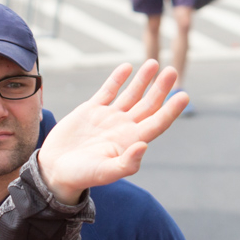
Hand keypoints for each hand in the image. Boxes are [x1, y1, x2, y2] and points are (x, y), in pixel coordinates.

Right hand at [36, 60, 185, 205]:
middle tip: (172, 71)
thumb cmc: (82, 176)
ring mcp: (108, 117)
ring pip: (131, 94)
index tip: (184, 95)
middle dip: (161, 88)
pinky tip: (128, 67)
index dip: (171, 110)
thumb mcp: (105, 173)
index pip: (157, 123)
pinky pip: (108, 90)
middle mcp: (123, 127)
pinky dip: (117, 78)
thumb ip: (127, 162)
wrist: (55, 170)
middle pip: (148, 105)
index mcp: (130, 141)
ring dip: (143, 80)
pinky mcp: (91, 110)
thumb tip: (144, 145)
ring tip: (154, 63)